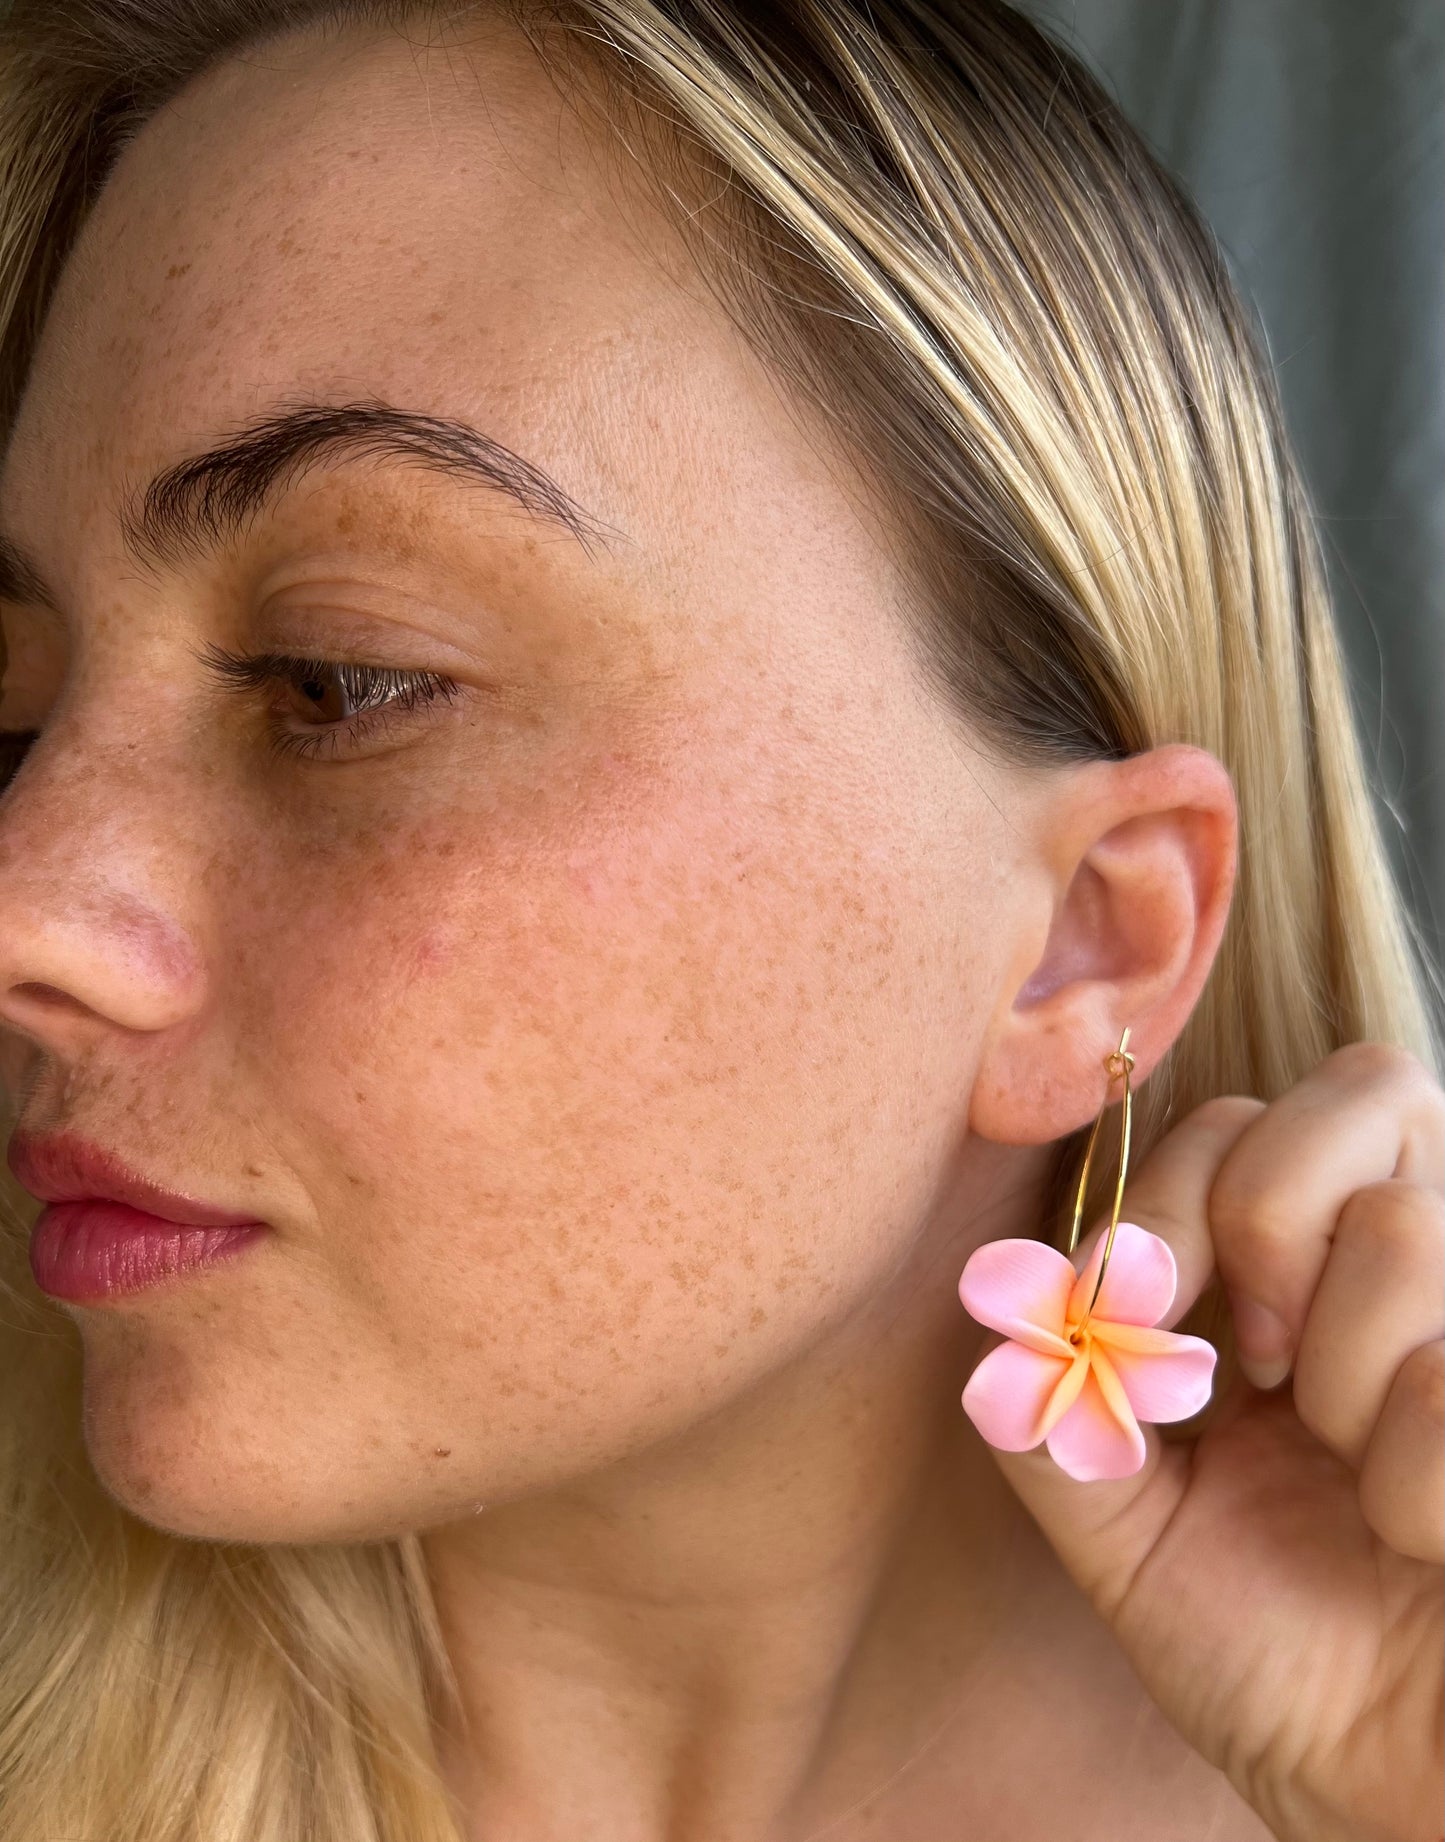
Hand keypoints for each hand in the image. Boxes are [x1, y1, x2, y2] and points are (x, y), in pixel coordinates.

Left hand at [973, 1041, 1444, 1841]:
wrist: (1384, 1787)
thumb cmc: (1268, 1650)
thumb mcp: (1121, 1527)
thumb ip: (1052, 1410)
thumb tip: (998, 1298)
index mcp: (1310, 1272)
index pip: (1251, 1116)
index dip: (1172, 1192)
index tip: (1140, 1316)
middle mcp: (1419, 1265)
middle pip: (1368, 1087)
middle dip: (1265, 1221)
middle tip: (1254, 1365)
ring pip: (1403, 1230)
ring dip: (1337, 1381)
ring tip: (1345, 1471)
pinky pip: (1443, 1385)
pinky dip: (1408, 1488)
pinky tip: (1413, 1534)